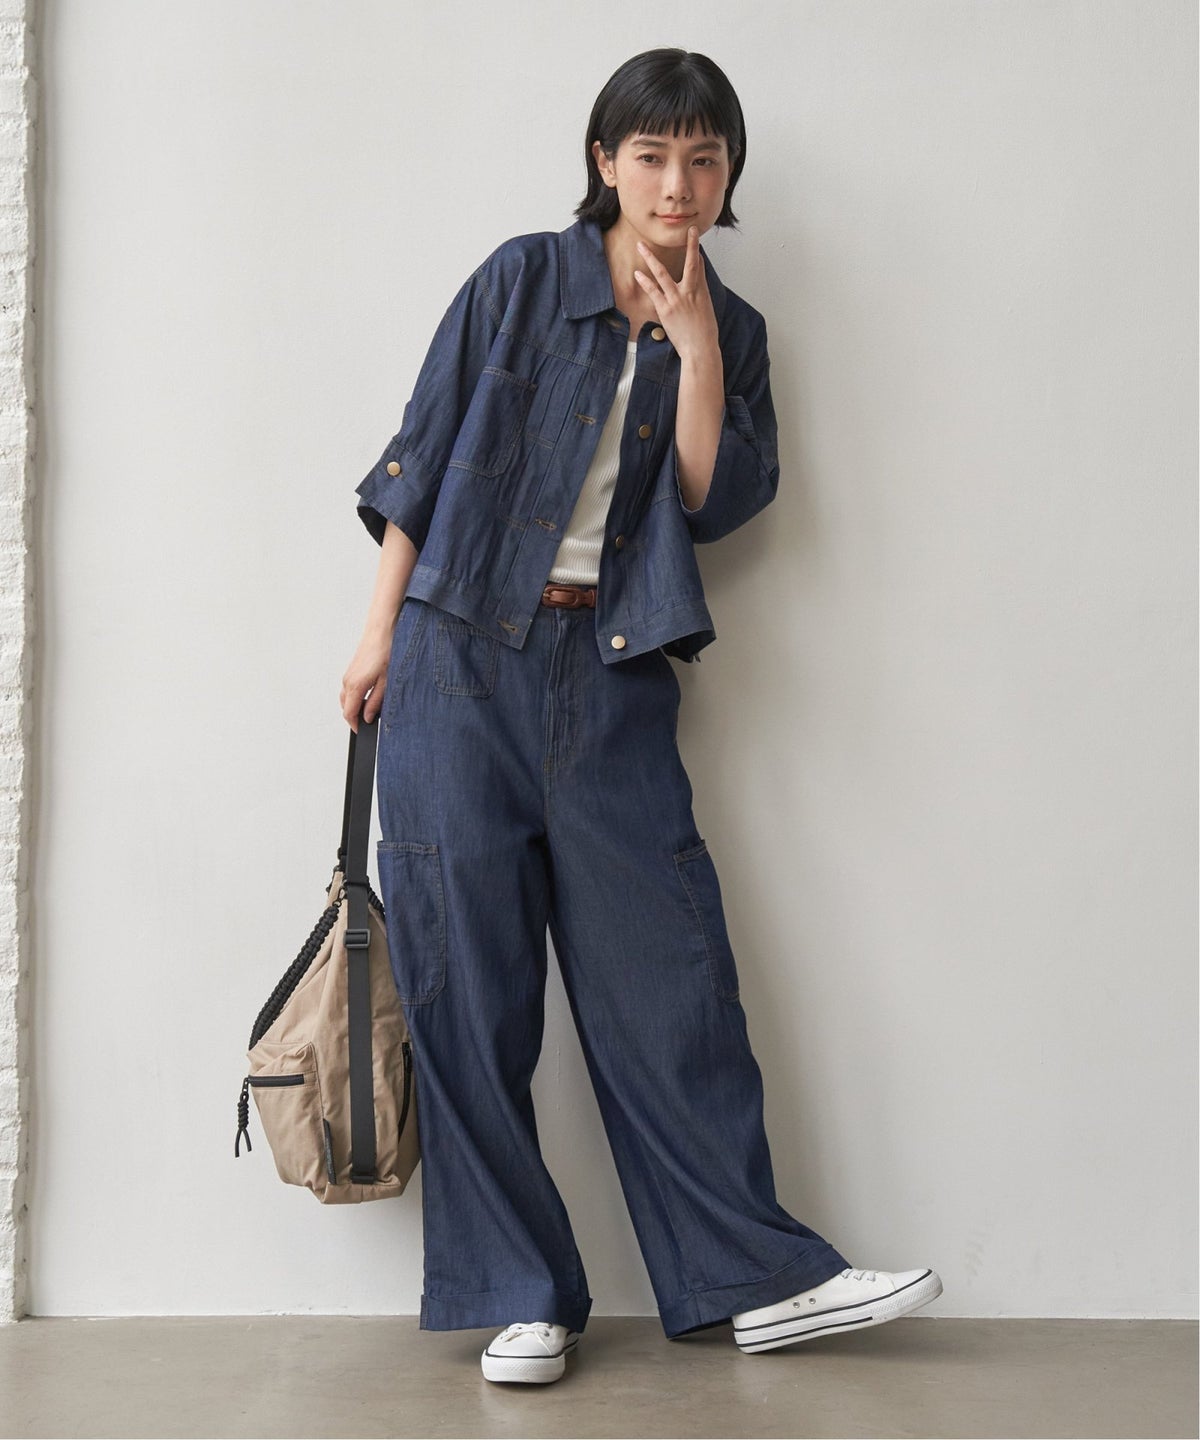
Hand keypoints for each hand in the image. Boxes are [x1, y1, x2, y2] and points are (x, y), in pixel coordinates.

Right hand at [340, 629, 392, 731]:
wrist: (381, 630)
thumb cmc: (386, 651)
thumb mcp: (387, 681)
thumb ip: (376, 702)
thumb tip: (368, 717)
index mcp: (355, 686)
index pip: (349, 714)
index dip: (355, 725)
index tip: (363, 731)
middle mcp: (347, 681)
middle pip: (345, 707)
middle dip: (355, 717)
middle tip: (370, 721)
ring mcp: (348, 675)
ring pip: (346, 698)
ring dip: (355, 706)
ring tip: (371, 708)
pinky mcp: (351, 670)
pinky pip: (349, 689)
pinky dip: (355, 696)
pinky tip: (369, 693)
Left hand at [632, 226, 720, 361]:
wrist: (700, 349)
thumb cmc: (704, 334)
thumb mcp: (706, 311)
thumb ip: (701, 295)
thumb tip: (698, 283)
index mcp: (702, 292)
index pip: (699, 266)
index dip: (695, 250)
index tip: (693, 235)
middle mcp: (691, 292)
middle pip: (690, 263)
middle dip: (690, 245)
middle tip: (688, 229)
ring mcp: (677, 299)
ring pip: (663, 273)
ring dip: (650, 258)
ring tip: (641, 245)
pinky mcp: (666, 309)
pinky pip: (653, 292)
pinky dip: (645, 282)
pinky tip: (638, 273)